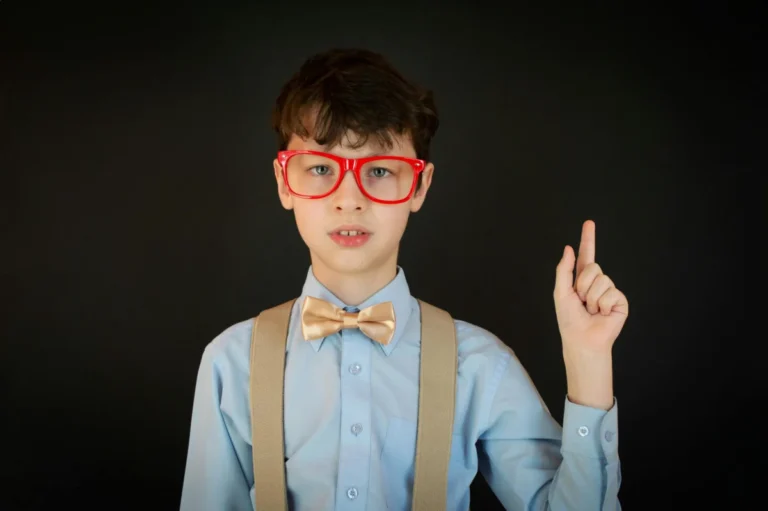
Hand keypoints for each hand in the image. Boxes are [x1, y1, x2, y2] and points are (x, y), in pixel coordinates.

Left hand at [554, 220, 628, 353]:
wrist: (582, 340)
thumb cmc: (570, 320)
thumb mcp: (561, 292)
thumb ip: (564, 270)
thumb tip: (569, 248)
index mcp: (582, 280)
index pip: (586, 255)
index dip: (588, 239)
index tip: (589, 223)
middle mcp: (597, 283)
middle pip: (593, 267)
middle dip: (583, 285)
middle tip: (582, 302)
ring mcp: (610, 291)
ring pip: (602, 280)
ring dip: (592, 297)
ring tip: (591, 310)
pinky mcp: (620, 301)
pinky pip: (611, 293)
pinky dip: (602, 305)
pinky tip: (602, 314)